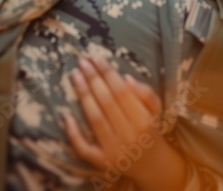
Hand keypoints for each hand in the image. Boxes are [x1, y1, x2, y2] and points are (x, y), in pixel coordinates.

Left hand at [64, 55, 187, 190]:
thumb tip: (126, 79)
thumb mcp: (157, 112)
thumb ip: (146, 94)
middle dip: (92, 79)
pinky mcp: (102, 162)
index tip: (96, 57)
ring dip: (83, 95)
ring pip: (95, 119)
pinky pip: (84, 148)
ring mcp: (114, 150)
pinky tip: (65, 116)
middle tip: (81, 61)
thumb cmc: (152, 131)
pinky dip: (74, 133)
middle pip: (106, 102)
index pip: (122, 92)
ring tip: (75, 75)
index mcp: (144, 121)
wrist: (153, 166)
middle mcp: (129, 135)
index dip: (107, 73)